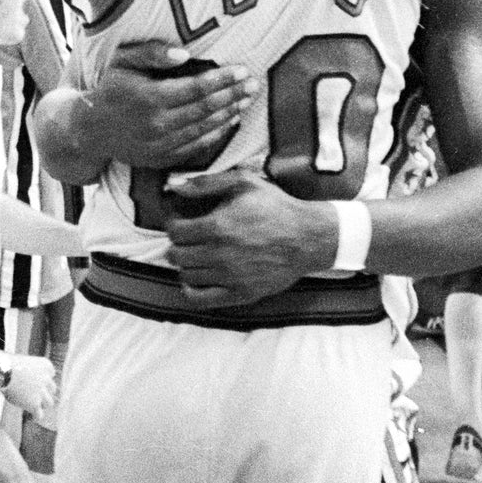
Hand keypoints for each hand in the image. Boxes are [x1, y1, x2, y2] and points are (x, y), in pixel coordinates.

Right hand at [0, 355, 56, 416]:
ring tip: (34, 406)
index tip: (35, 381)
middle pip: (52, 389)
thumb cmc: (7, 366)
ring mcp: (42, 392)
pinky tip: (32, 416)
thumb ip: (30, 373)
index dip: (43, 379)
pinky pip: (40, 414)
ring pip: (49, 403)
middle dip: (45, 392)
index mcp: (46, 365)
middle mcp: (46, 379)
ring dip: (42, 404)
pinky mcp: (34, 404)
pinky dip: (36, 416)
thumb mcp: (24, 364)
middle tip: (35, 395)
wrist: (3, 371)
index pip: (51, 374)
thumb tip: (27, 384)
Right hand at [81, 42, 256, 169]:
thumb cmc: (109, 88)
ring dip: (229, 114)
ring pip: (204, 128)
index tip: (242, 70)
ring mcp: (160, 144)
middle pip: (205, 108)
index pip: (195, 88)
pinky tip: (230, 121)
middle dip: (232, 95)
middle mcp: (157, 123)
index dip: (222, 79)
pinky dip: (216, 134)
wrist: (90, 130)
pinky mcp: (162, 158)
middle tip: (253, 84)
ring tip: (247, 100)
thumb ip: (152, 53)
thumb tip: (185, 53)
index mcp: (149, 97)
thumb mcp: (122, 61)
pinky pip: (196, 147)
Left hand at [163, 168, 338, 306]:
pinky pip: (200, 299)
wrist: (308, 237)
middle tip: (188, 238)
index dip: (173, 223)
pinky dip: (190, 290)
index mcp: (217, 227)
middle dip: (177, 244)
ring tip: (196, 255)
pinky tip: (196, 279)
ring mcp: (229, 277)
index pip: (174, 231)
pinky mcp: (240, 294)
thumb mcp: (243, 182)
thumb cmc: (276, 207)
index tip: (180, 221)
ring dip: (186, 265)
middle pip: (176, 255)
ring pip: (186, 276)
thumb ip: (206, 183)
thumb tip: (175, 187)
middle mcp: (219, 255)